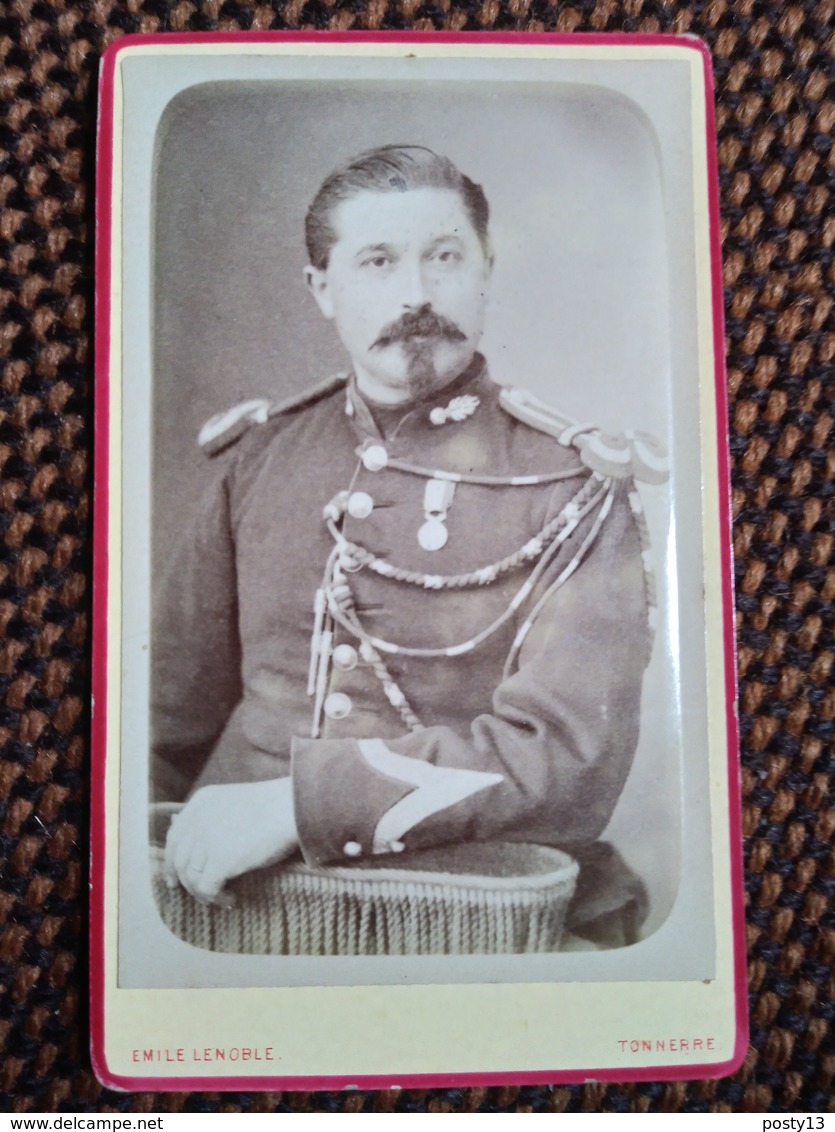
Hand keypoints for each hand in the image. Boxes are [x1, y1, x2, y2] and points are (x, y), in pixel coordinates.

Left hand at [164, 777, 298, 902]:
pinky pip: (206, 888)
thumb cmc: (274, 806)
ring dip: (202, 892)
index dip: (171, 860)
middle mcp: (199, 820)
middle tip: (196, 894)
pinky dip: (215, 898)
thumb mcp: (235, 802)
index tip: (174, 877)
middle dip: (183, 880)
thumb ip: (213, 817)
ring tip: (219, 897)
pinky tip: (229, 898)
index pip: (175, 836)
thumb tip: (198, 846)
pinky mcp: (220, 861)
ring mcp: (208, 840)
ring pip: (191, 877)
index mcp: (201, 802)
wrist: (293, 808)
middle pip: (179, 859)